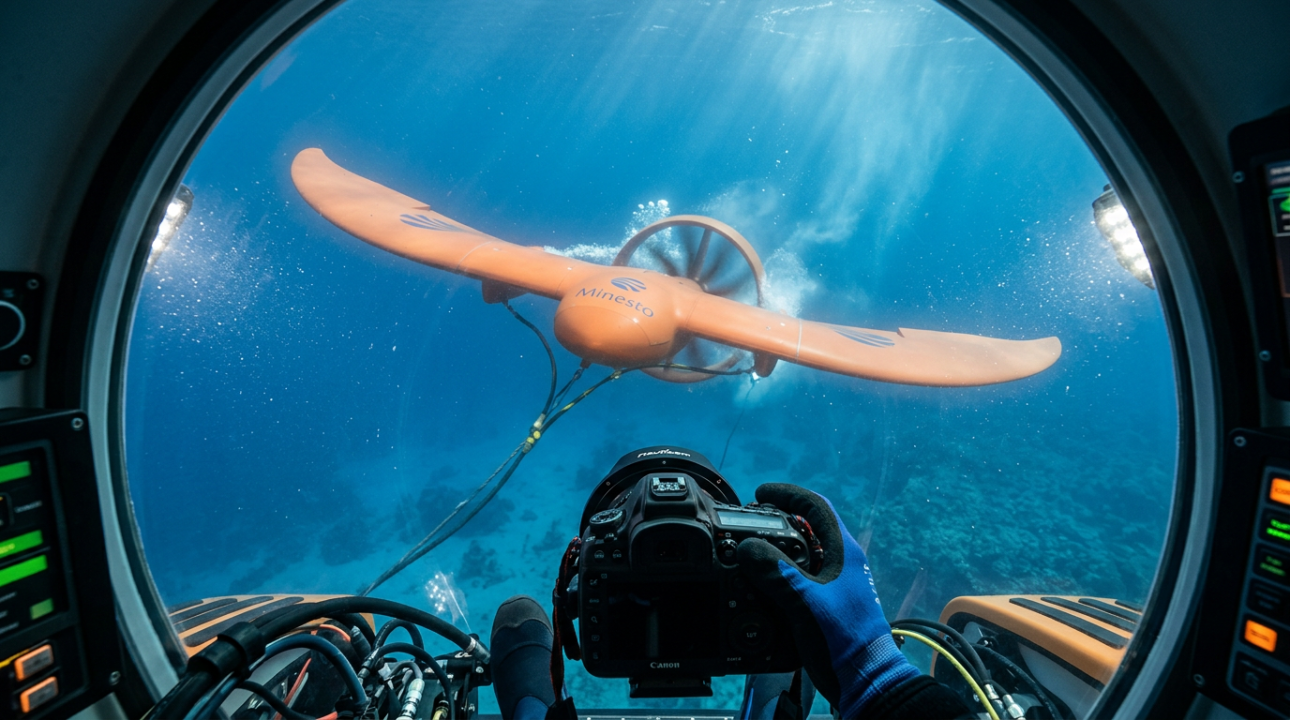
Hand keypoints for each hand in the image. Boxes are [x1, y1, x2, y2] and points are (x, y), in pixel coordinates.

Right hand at [738, 483, 917, 716]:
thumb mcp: (803, 600)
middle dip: (780, 519)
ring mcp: (841, 584)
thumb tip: (747, 547)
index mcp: (844, 552)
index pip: (817, 506)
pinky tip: (766, 585)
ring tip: (753, 550)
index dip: (788, 494)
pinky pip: (806, 576)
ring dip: (781, 546)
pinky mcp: (833, 604)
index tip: (761, 493)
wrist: (866, 679)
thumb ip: (775, 570)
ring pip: (808, 553)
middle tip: (752, 520)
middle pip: (811, 527)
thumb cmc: (842, 638)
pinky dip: (785, 571)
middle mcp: (845, 563)